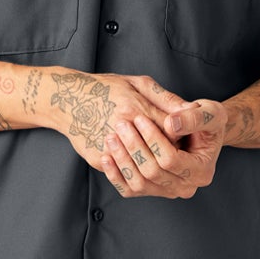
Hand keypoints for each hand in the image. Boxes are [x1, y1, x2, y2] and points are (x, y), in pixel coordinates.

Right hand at [45, 68, 182, 182]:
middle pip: (158, 153)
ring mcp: (108, 146)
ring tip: (158, 161)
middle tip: (175, 154)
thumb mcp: (138, 84)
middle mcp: (121, 128)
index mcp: (135, 108)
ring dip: (153, 168)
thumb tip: (191, 109)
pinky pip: (123, 175)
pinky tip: (140, 165)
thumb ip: (166, 98)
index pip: (171, 131)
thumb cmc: (106, 88)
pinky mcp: (98, 159)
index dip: (181, 137)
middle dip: (169, 155)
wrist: (68, 100)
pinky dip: (135, 173)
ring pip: (141, 170)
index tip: (185, 138)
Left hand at [100, 76, 226, 199]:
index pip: (171, 160)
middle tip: (121, 124)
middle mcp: (185, 187)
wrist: (200, 131)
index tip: (140, 118)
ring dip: (122, 160)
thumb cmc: (207, 119)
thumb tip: (171, 124)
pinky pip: (129, 189)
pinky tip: (106, 156)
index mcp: (201, 171)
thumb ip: (193, 118)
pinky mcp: (152, 191)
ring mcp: (167, 192)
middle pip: (153, 172)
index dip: (153, 139)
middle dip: (134, 147)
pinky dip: (115, 175)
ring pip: (139, 183)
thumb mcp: (210, 112)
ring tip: (111, 137)